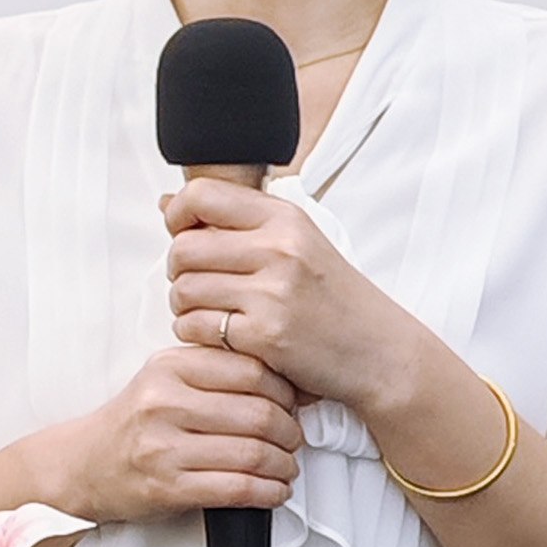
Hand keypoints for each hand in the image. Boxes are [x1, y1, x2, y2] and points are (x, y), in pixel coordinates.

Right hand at [47, 345, 306, 525]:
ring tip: (287, 467)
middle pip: (259, 413)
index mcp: (170, 367)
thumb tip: (284, 381)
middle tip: (295, 439)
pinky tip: (275, 491)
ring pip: (253, 453)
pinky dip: (269, 493)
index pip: (252, 370)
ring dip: (284, 466)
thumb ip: (214, 371)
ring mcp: (164, 447)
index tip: (294, 404)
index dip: (285, 391)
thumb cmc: (133, 423)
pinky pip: (237, 489)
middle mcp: (165, 402)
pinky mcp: (167, 487)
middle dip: (291, 432)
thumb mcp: (165, 378)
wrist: (83, 464)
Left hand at [162, 179, 418, 414]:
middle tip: (196, 283)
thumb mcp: (297, 242)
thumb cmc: (334, 298)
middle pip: (183, 248)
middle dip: (177, 270)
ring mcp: (272, 293)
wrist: (379, 351)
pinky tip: (220, 335)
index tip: (182, 233)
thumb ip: (237, 222)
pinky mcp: (265, 335)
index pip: (202, 195)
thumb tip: (166, 204)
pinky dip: (196, 333)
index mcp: (285, 218)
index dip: (177, 214)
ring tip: (209, 311)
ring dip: (184, 305)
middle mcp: (279, 249)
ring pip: (183, 290)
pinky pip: (196, 328)